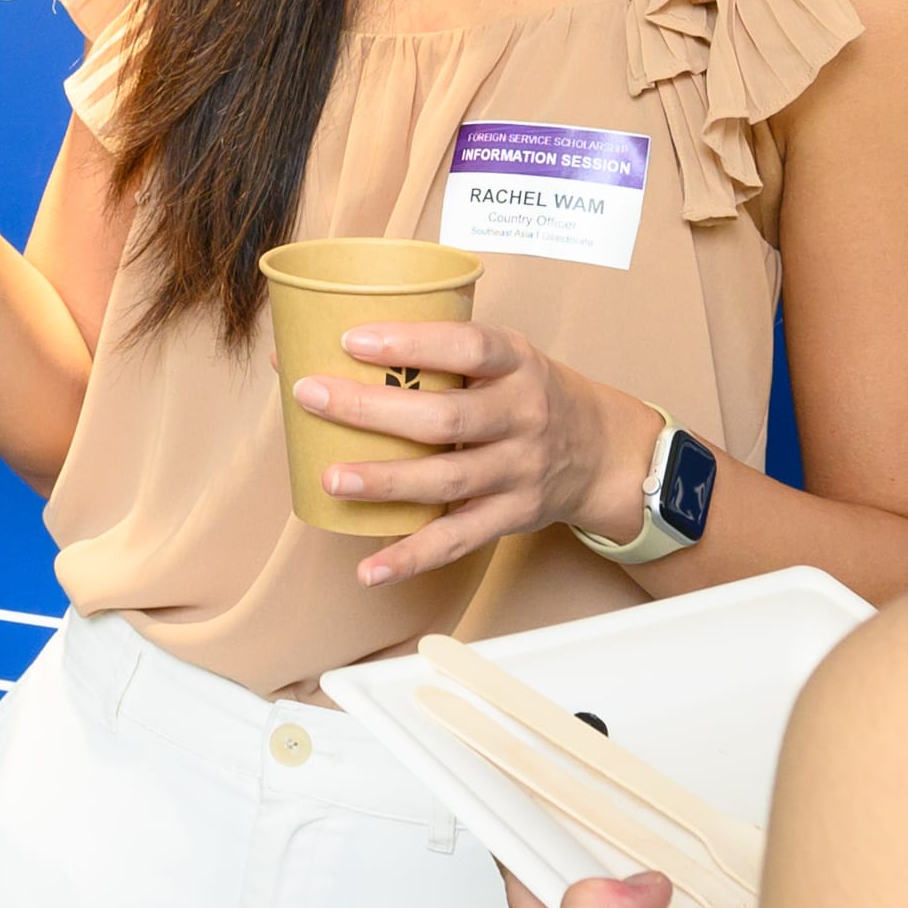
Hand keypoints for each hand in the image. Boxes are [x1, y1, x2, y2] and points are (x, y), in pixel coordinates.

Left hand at [285, 324, 657, 585]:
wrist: (600, 451)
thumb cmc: (525, 393)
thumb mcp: (501, 357)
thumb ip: (429, 351)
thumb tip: (308, 346)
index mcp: (517, 363)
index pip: (467, 347)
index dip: (410, 343)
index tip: (350, 339)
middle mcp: (524, 415)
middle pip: (447, 417)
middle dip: (373, 409)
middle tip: (311, 397)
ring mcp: (520, 470)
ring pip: (449, 480)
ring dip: (386, 481)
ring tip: (332, 479)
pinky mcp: (512, 516)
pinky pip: (458, 540)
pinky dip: (412, 557)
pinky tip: (370, 568)